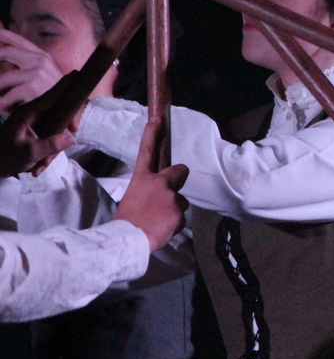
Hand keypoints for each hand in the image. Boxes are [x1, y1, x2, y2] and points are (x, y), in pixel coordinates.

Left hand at [0, 29, 64, 116]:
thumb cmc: (51, 98)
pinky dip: (2, 105)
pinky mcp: (33, 86)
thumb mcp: (40, 78)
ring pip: (1, 79)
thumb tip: (3, 55)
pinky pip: (5, 96)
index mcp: (42, 56)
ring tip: (1, 102)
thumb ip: (24, 67)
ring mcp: (37, 72)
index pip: (19, 41)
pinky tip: (7, 109)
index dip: (4, 35)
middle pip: (6, 51)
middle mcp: (41, 60)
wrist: (69, 112)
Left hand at [0, 73, 76, 177]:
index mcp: (27, 113)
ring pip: (58, 127)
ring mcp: (36, 122)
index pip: (50, 96)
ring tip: (41, 165)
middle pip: (60, 112)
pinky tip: (40, 165)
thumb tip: (71, 138)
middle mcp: (33, 114)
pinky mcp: (38, 130)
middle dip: (63, 132)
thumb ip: (49, 145)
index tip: (76, 73)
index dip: (64, 86)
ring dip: (54, 149)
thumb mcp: (27, 154)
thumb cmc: (5, 158)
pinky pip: (53, 136)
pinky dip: (50, 151)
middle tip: (65, 140)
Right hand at [113, 119, 189, 251]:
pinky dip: (175, 224)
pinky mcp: (180, 212)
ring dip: (173, 210)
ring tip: (157, 221)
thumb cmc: (126, 221)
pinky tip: (162, 229)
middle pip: (180, 171)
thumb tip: (156, 198)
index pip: (147, 152)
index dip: (152, 134)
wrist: (127, 240)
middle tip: (166, 197)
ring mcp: (172, 197)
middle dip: (177, 181)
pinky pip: (182, 218)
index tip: (157, 118)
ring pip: (180, 201)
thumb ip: (148, 192)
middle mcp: (159, 183)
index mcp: (142, 179)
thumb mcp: (132, 199)